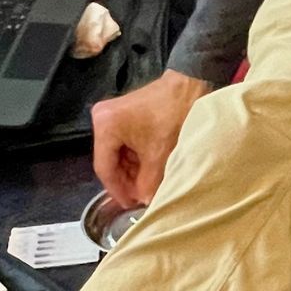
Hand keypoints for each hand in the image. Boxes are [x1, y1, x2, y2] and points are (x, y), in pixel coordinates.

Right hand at [91, 69, 208, 205]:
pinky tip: (148, 170)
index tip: (129, 205)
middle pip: (109, 160)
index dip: (117, 191)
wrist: (188, 85)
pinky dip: (137, 158)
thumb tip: (144, 200)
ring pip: (118, 154)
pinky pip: (125, 143)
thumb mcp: (160, 155)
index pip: (104, 168)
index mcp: (105, 127)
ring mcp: (111, 116)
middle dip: (126, 181)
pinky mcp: (123, 115)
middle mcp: (102, 119)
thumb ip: (149, 182)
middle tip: (140, 198)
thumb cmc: (172, 116)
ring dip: (132, 171)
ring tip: (147, 186)